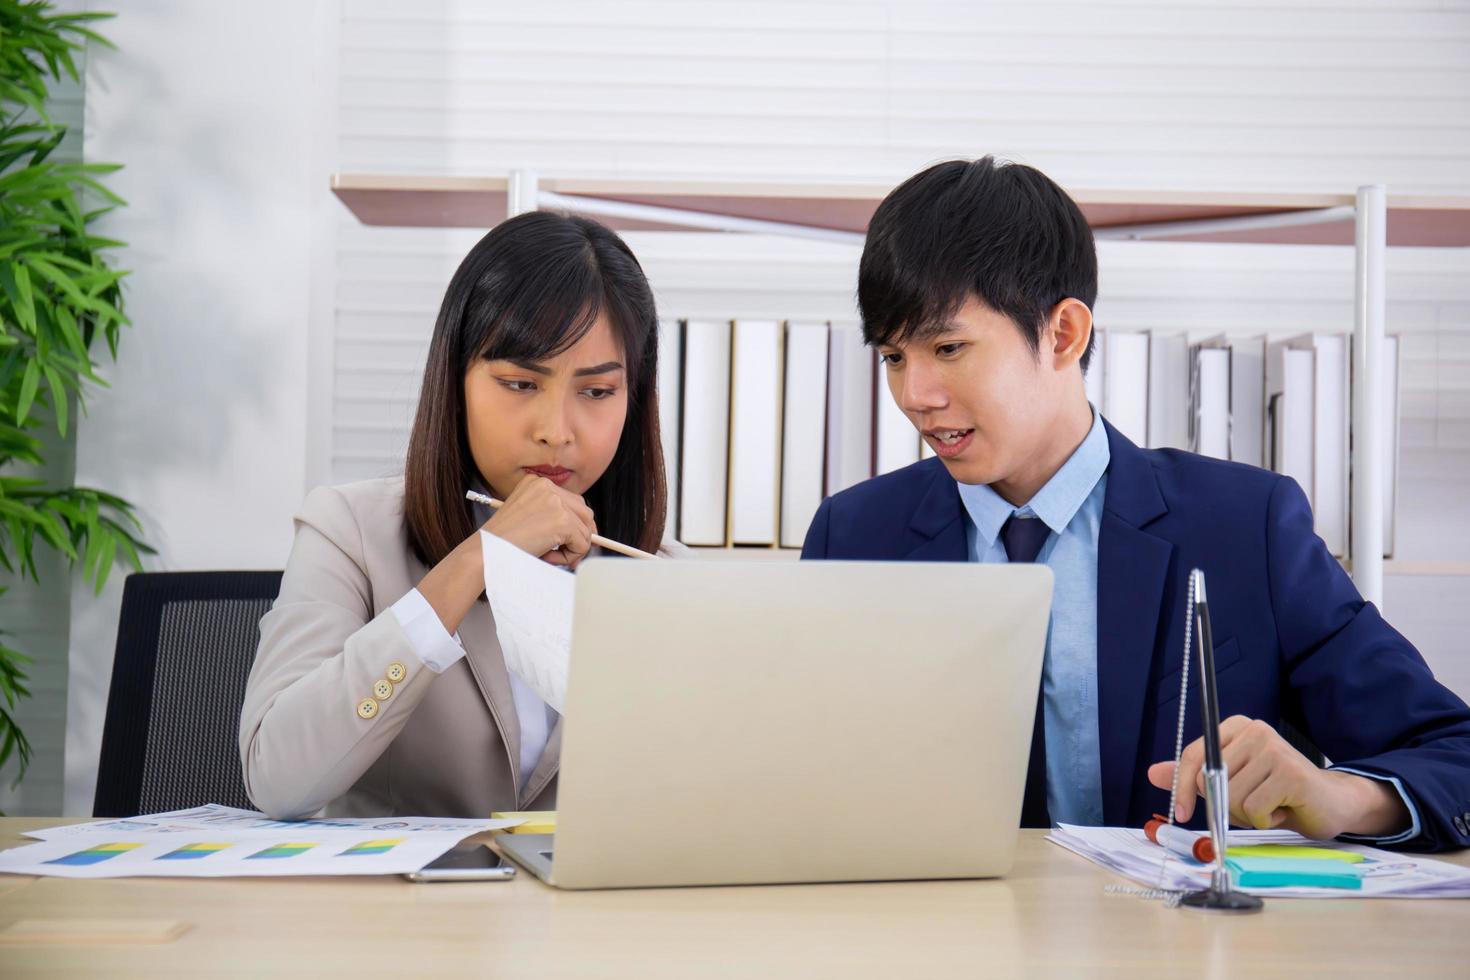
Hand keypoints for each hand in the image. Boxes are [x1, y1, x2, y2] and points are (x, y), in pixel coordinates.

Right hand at [482, 474, 595, 568]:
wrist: (487, 550)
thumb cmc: (502, 541)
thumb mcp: (528, 519)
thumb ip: (552, 518)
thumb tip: (587, 531)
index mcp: (537, 483)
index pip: (571, 502)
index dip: (574, 524)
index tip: (568, 541)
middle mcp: (548, 487)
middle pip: (584, 512)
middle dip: (580, 535)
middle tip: (564, 554)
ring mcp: (556, 502)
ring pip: (586, 530)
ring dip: (572, 549)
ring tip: (550, 556)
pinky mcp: (563, 521)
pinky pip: (582, 544)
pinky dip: (570, 556)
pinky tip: (548, 556)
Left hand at [1147, 715, 1409, 839]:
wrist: (1329, 803)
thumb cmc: (1276, 794)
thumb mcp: (1229, 782)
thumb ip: (1193, 776)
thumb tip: (1153, 773)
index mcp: (1236, 727)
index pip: (1193, 756)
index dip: (1181, 787)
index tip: (1180, 814)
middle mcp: (1254, 731)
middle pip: (1209, 781)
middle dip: (1226, 806)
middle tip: (1252, 805)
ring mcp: (1274, 749)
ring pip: (1231, 798)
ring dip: (1248, 815)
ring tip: (1271, 805)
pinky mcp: (1290, 773)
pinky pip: (1254, 810)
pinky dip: (1265, 820)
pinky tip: (1284, 810)